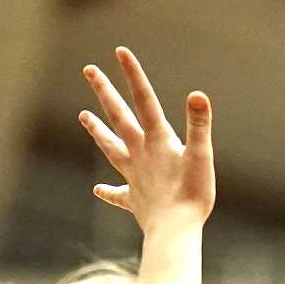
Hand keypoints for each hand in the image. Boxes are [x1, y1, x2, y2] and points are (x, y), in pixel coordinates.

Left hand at [78, 47, 215, 230]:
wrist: (175, 231)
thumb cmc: (192, 194)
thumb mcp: (202, 156)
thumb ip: (199, 124)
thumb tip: (197, 94)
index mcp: (157, 140)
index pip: (143, 100)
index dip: (133, 75)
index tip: (119, 52)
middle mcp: (140, 153)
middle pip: (118, 117)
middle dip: (105, 92)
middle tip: (89, 70)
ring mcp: (133, 176)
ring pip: (111, 147)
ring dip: (97, 130)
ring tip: (82, 116)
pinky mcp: (134, 200)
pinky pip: (118, 194)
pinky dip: (108, 191)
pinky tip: (99, 189)